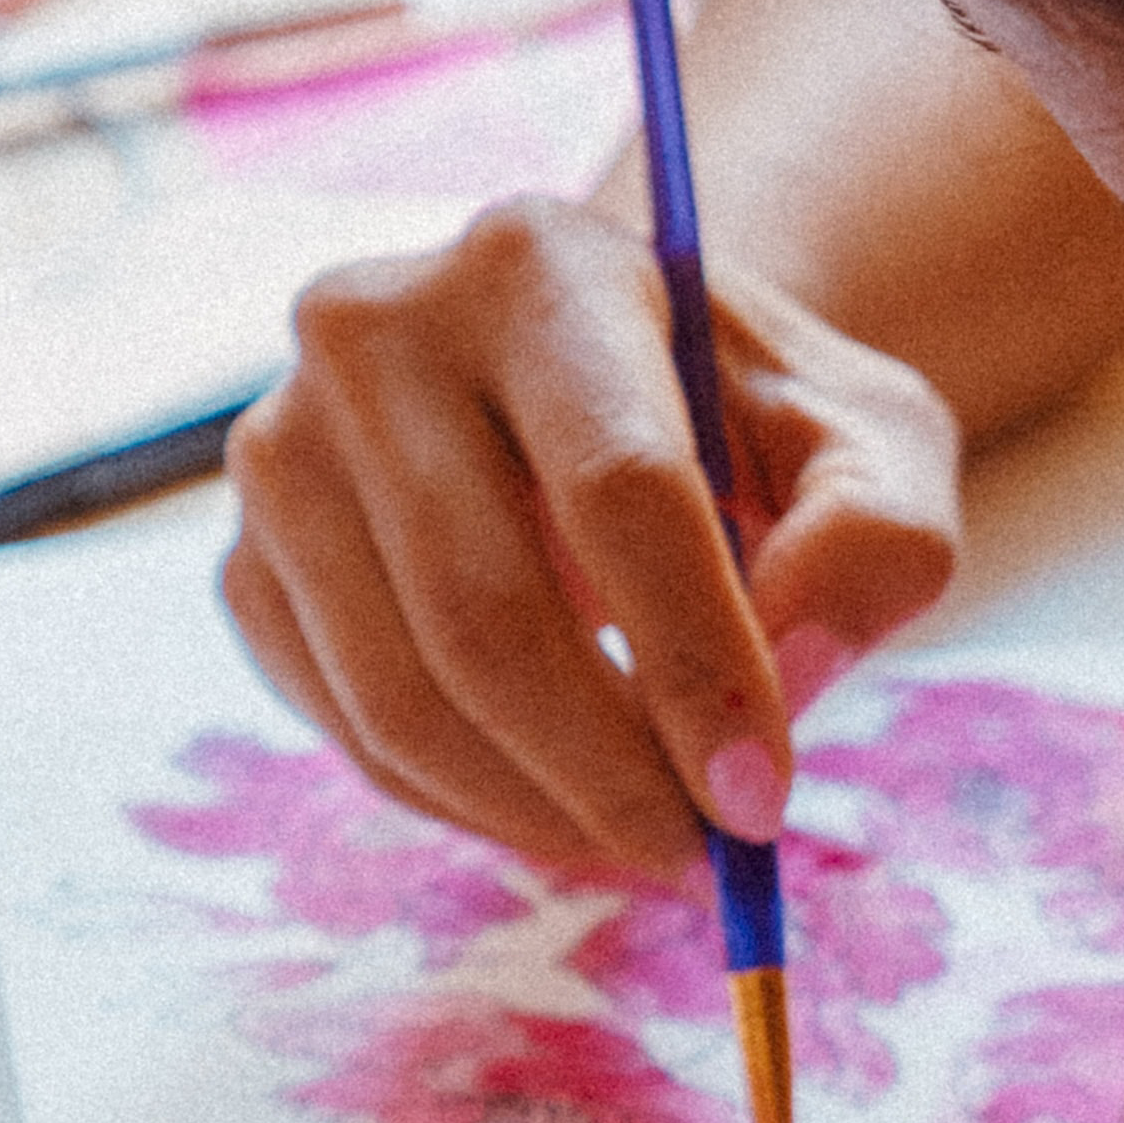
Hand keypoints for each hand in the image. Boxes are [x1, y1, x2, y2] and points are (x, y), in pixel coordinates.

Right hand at [221, 195, 958, 866]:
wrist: (610, 382)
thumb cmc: (750, 419)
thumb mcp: (872, 441)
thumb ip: (876, 538)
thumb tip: (785, 671)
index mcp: (542, 264)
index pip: (619, 488)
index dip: (695, 662)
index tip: (760, 803)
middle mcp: (376, 328)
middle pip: (487, 610)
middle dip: (612, 773)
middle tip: (707, 858)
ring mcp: (283, 444)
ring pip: (403, 695)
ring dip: (540, 812)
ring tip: (652, 844)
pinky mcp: (248, 556)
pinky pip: (349, 731)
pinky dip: (468, 805)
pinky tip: (562, 803)